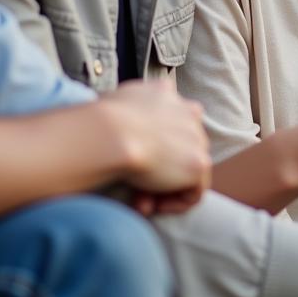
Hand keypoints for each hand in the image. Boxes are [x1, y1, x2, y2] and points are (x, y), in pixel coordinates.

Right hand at [101, 80, 210, 205]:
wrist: (110, 134)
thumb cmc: (98, 121)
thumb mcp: (115, 102)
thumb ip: (132, 106)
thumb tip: (129, 119)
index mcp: (165, 93)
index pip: (168, 122)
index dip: (151, 148)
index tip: (129, 164)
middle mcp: (187, 112)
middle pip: (178, 149)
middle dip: (157, 171)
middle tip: (133, 190)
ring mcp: (197, 137)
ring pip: (185, 170)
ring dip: (161, 189)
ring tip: (138, 201)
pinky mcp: (199, 162)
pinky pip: (194, 191)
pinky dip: (173, 203)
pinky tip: (148, 204)